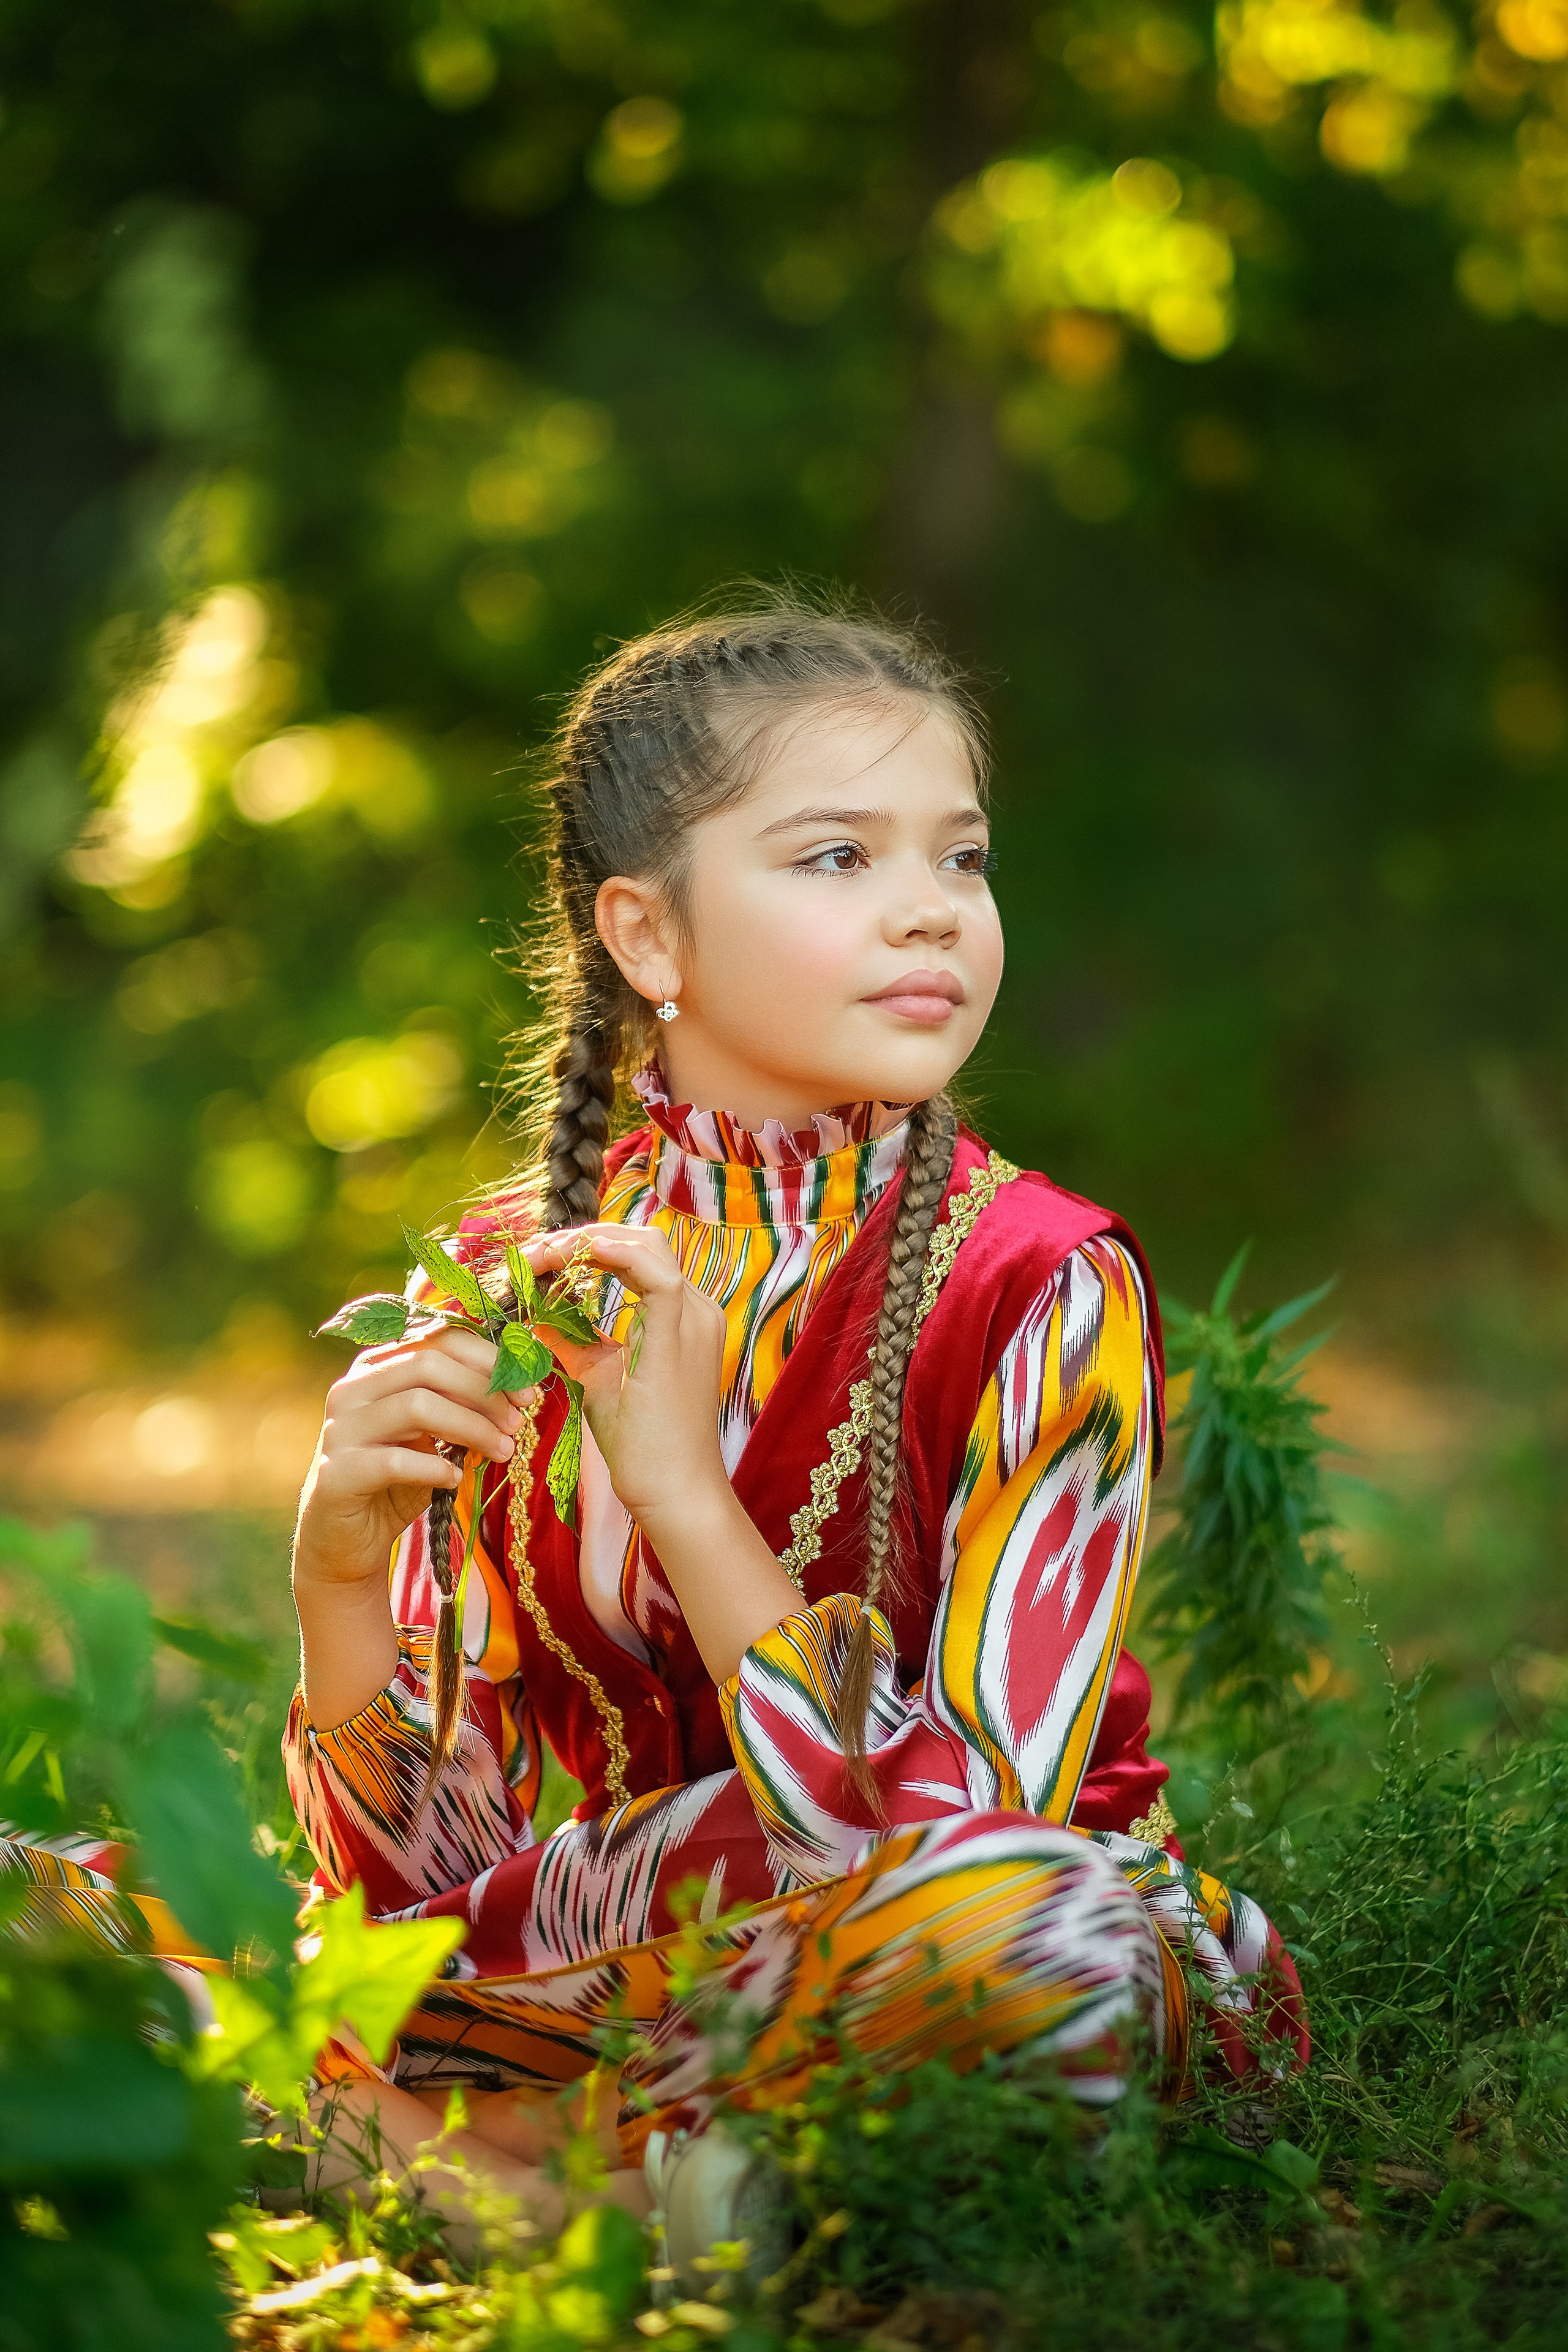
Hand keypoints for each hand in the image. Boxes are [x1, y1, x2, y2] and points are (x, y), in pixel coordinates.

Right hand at [293, 1324, 522, 1591]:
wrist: (345, 1540)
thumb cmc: (397, 1480)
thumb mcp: (434, 1435)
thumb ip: (461, 1405)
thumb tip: (519, 1391)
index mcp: (376, 1367)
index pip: (437, 1339)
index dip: (489, 1360)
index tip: (527, 1390)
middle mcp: (351, 1389)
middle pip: (428, 1365)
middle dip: (484, 1392)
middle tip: (516, 1423)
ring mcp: (339, 1430)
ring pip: (416, 1406)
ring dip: (471, 1427)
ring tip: (502, 1451)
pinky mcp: (336, 1473)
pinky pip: (395, 1461)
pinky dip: (435, 1469)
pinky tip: (455, 1480)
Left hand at [524, 1225, 727, 1527]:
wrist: (673, 1489)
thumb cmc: (641, 1443)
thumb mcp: (596, 1376)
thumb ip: (571, 1339)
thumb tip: (532, 1313)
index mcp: (680, 1316)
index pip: (635, 1256)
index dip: (587, 1247)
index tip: (539, 1259)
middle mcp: (696, 1308)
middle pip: (642, 1241)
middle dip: (583, 1238)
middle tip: (533, 1253)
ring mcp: (695, 1318)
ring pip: (647, 1247)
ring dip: (589, 1243)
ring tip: (542, 1255)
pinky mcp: (683, 1334)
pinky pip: (655, 1275)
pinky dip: (616, 1257)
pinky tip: (576, 1255)